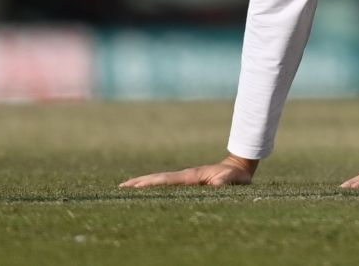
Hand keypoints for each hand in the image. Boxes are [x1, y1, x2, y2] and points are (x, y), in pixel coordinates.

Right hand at [120, 154, 255, 187]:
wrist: (238, 168)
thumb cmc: (235, 177)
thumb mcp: (233, 180)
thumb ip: (224, 182)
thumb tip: (215, 185)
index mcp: (192, 176)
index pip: (167, 180)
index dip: (152, 183)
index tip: (136, 186)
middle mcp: (185, 176)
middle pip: (158, 178)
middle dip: (140, 182)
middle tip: (120, 188)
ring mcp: (184, 178)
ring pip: (159, 181)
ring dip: (142, 184)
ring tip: (124, 189)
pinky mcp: (185, 182)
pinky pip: (165, 184)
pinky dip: (152, 186)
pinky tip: (143, 191)